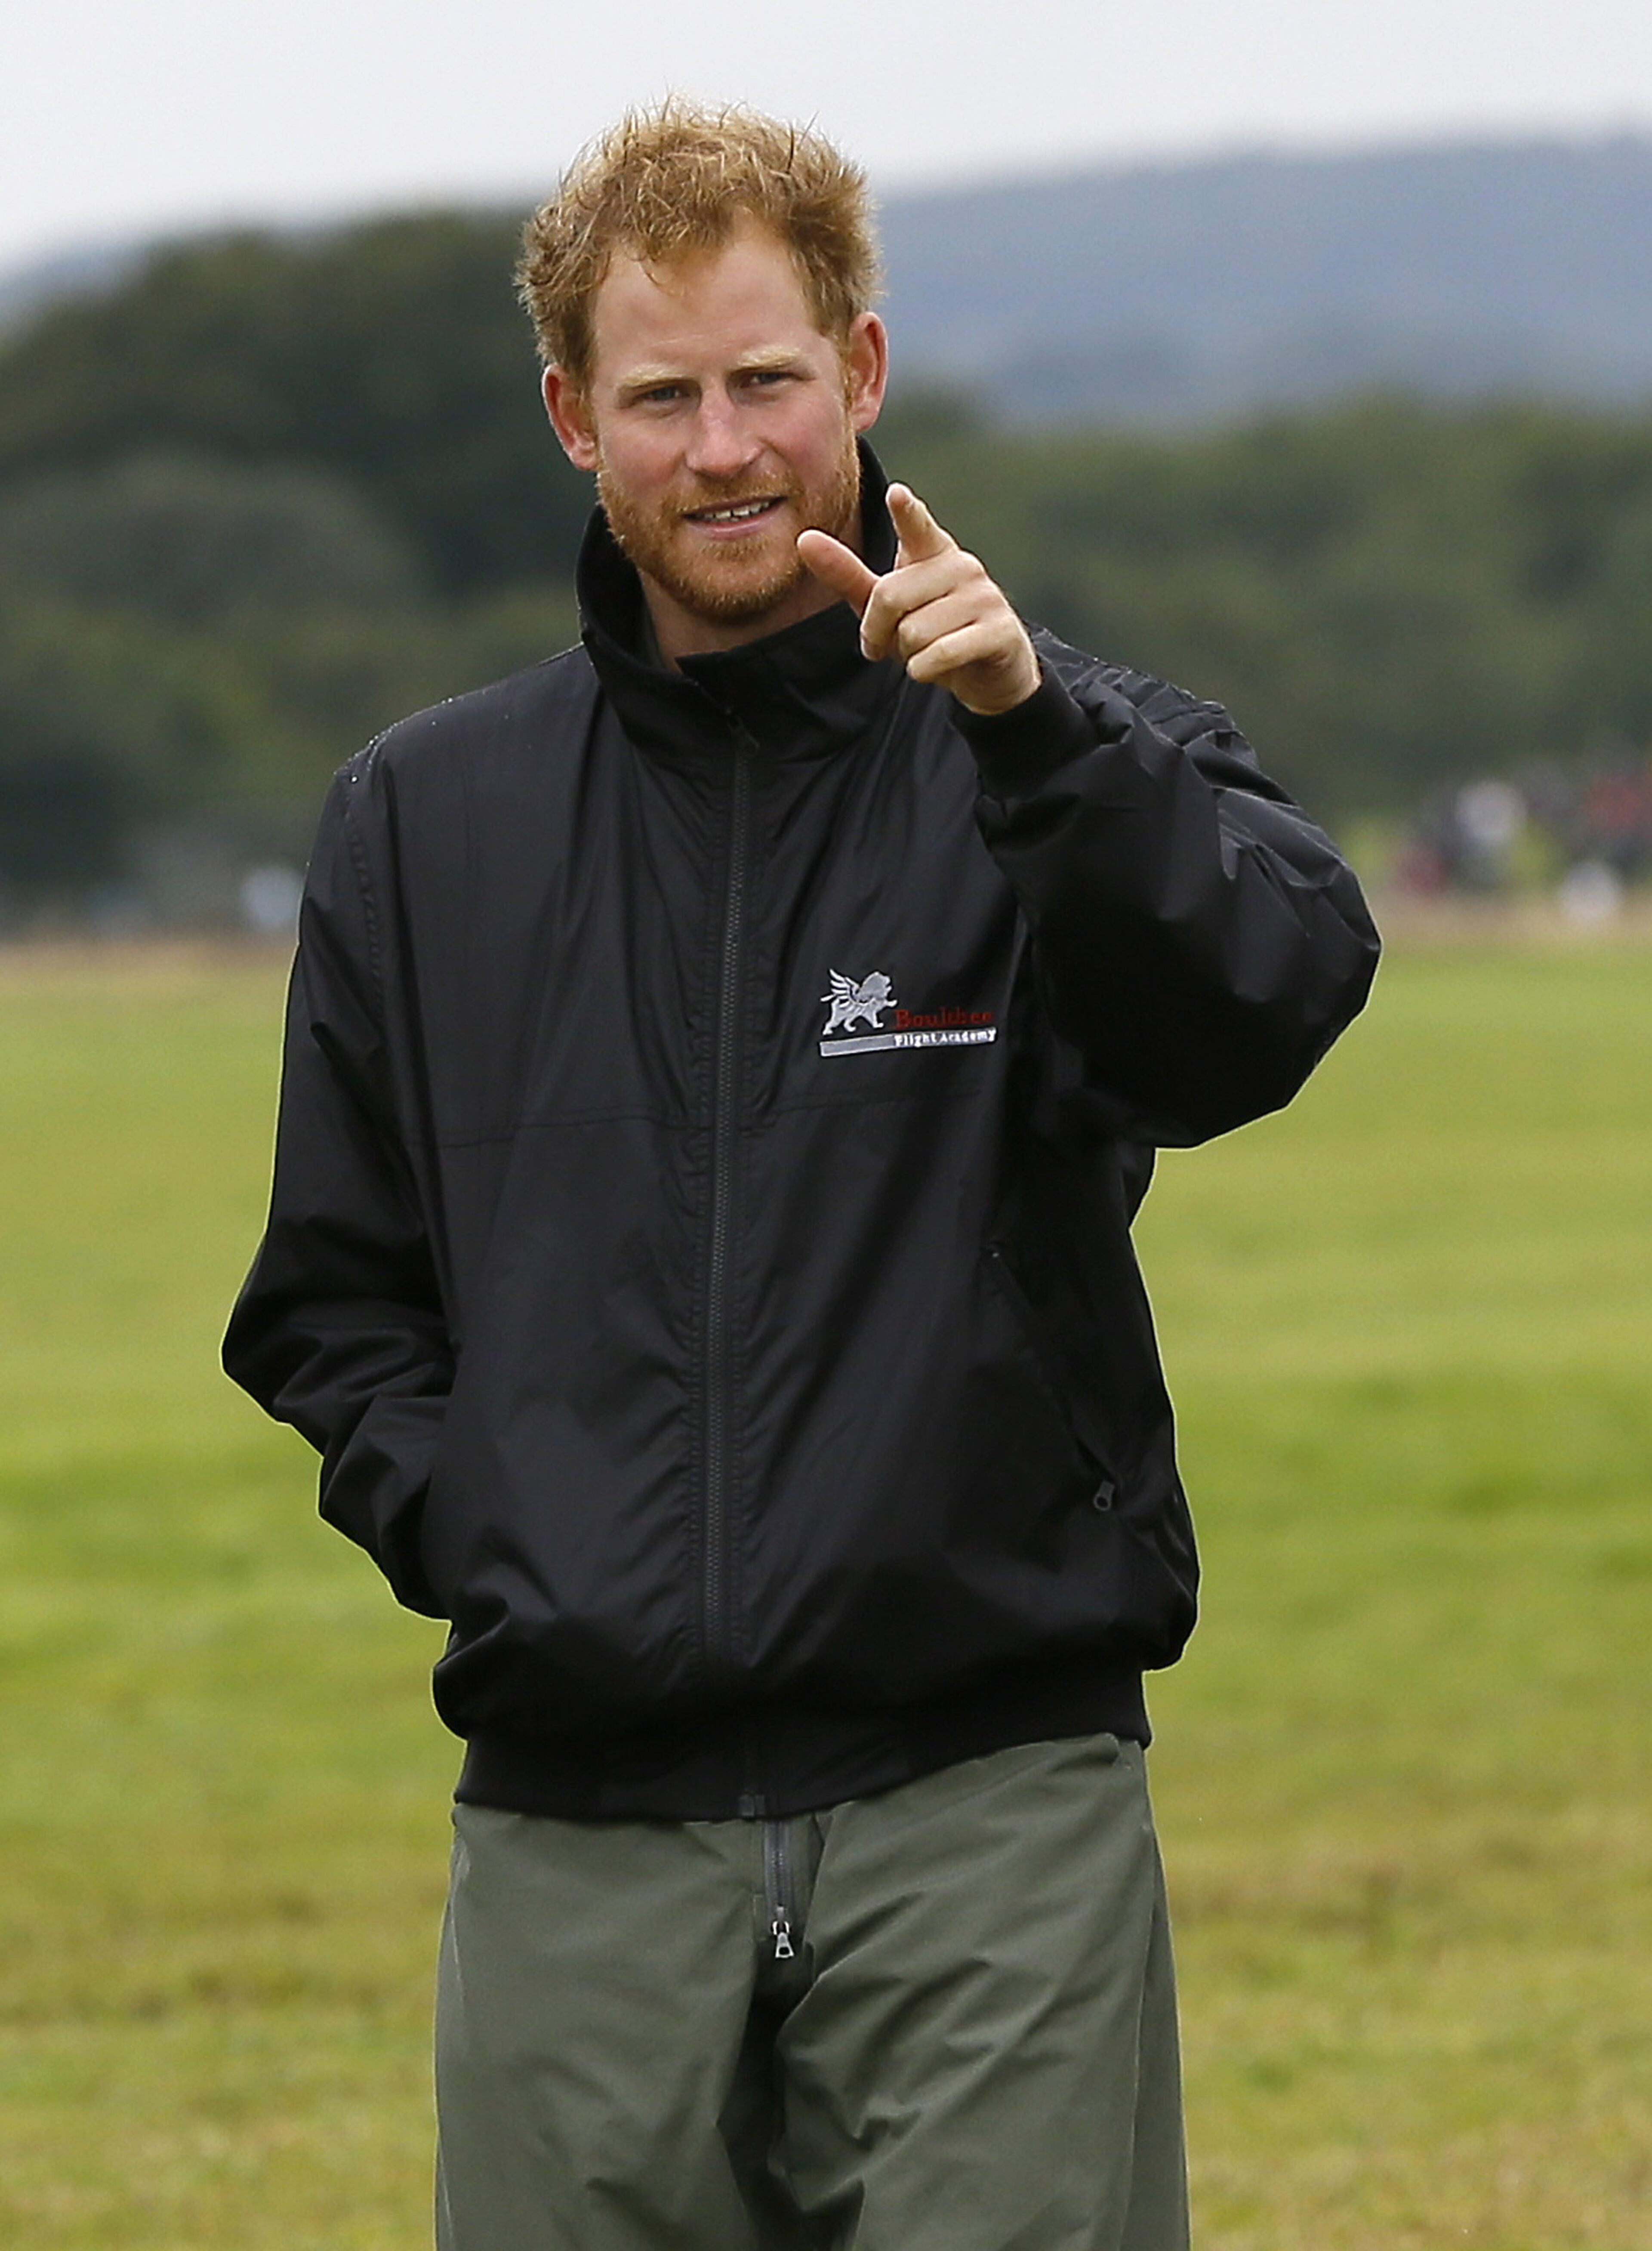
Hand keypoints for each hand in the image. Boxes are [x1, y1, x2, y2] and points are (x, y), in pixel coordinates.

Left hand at [797, 484, 1040, 715]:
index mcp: (933, 552)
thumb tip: (804, 538)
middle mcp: (961, 566)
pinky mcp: (997, 631)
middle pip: (890, 597)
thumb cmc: (932, 631)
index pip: (917, 526)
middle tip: (892, 643)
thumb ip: (847, 574)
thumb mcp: (885, 605)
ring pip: (914, 632)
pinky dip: (925, 670)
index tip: (896, 494)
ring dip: (908, 655)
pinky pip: (939, 654)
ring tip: (926, 651)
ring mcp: (983, 597)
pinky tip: (936, 667)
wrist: (989, 670)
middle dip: (880, 632)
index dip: (906, 513)